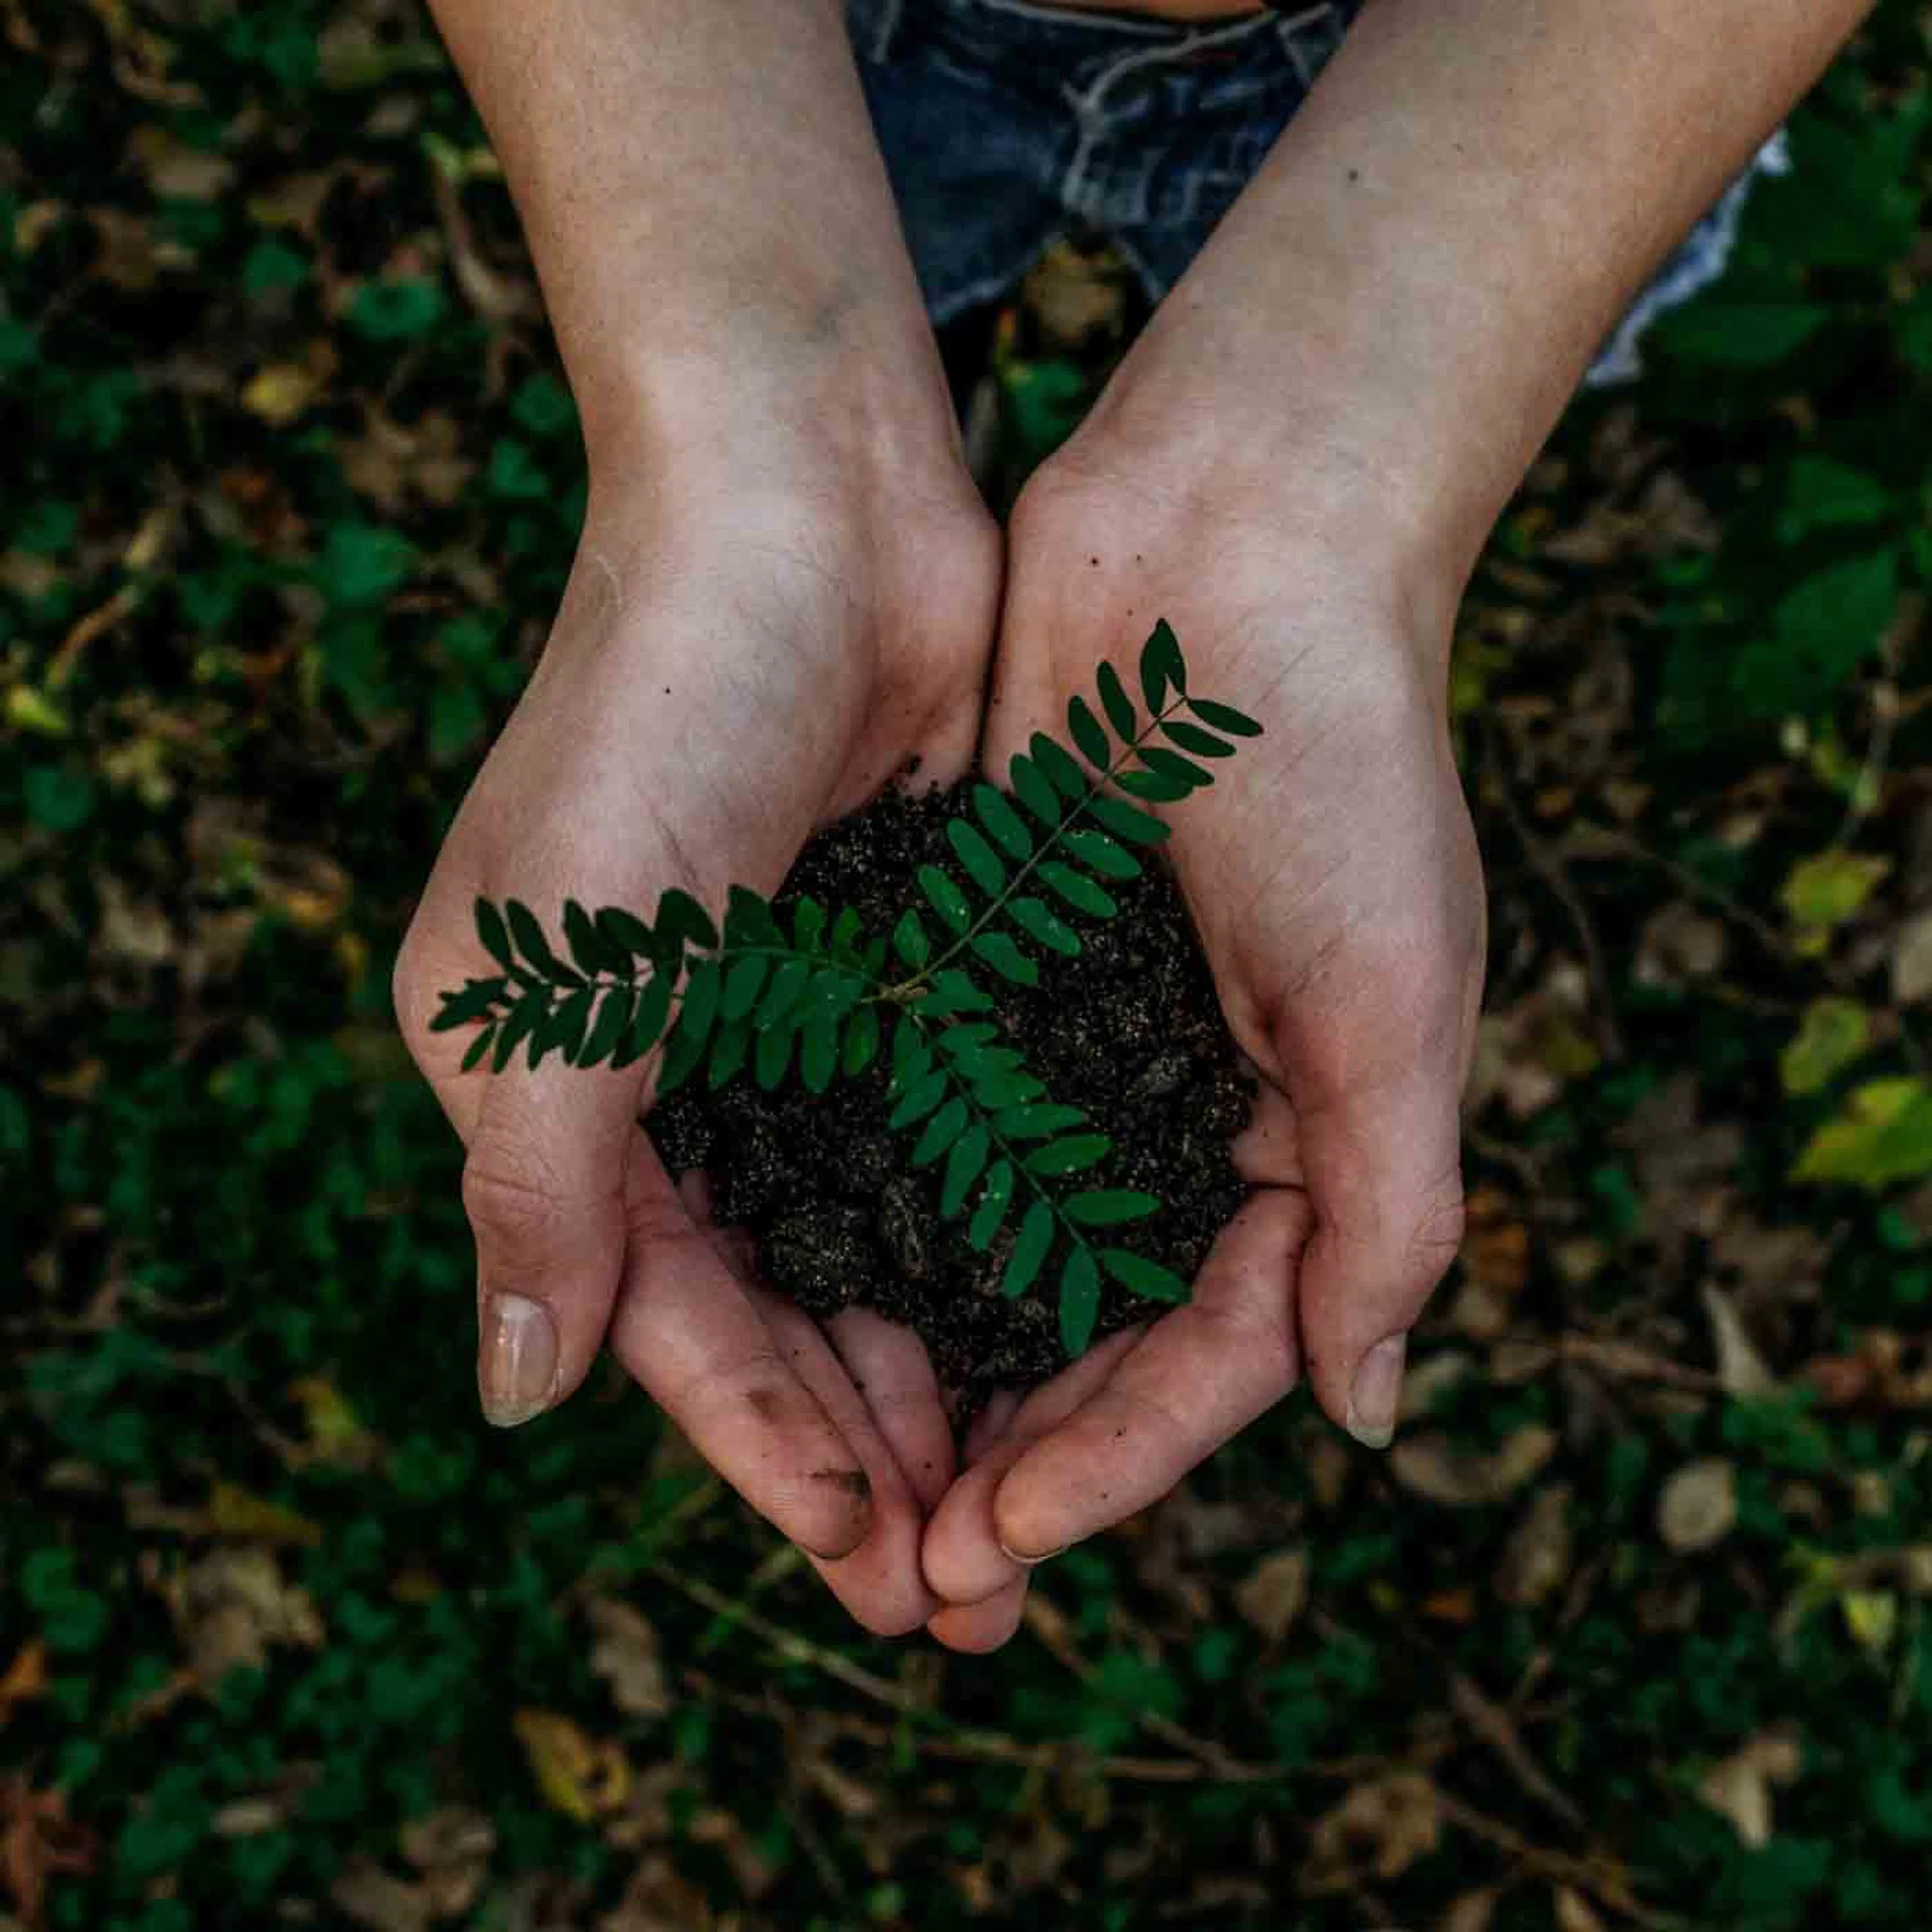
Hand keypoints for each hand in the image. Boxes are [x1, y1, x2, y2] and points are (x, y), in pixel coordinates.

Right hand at [395, 412, 998, 1635]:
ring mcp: (801, 1022)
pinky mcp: (907, 967)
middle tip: (967, 1589)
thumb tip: (514, 1396)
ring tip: (1026, 1499)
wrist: (802, 505)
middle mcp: (679, 1072)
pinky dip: (993, 1240)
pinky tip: (1061, 1329)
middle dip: (866, 1446)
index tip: (869, 1558)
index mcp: (562, 1086)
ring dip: (940, 1370)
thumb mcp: (553, 968)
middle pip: (778, 1307)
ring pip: (873, 1246)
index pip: (666, 1317)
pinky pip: (950, 1142)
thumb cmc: (656, 714)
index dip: (762, 1446)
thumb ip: (534, 1188)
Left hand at [920, 420, 1485, 1649]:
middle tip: (910, 1575)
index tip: (1003, 1539)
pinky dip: (875, 1216)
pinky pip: (921, 1125)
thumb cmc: (1339, 762)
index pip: (1209, 1353)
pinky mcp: (979, 971)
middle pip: (1088, 1332)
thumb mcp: (1396, 997)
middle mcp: (1179, 1113)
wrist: (1228, 545)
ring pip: (990, 1252)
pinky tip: (802, 1298)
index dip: (1115, 1461)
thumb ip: (1391, 1210)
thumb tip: (1364, 1415)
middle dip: (1008, 1453)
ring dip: (927, 1368)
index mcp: (1300, 1141)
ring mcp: (1072, 1046)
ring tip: (844, 1485)